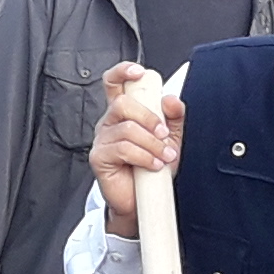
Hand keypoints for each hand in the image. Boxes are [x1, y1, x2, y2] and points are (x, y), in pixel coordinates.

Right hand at [88, 64, 178, 235]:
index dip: (123, 72)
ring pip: (127, 128)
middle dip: (148, 118)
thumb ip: (174, 117)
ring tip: (162, 157)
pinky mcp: (99, 157)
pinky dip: (143, 156)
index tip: (139, 72)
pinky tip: (152, 166)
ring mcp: (102, 139)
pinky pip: (122, 148)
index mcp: (124, 113)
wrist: (142, 202)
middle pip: (122, 103)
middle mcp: (110, 123)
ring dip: (151, 143)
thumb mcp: (170, 139)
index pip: (115, 83)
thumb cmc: (152, 169)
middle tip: (163, 134)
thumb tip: (171, 100)